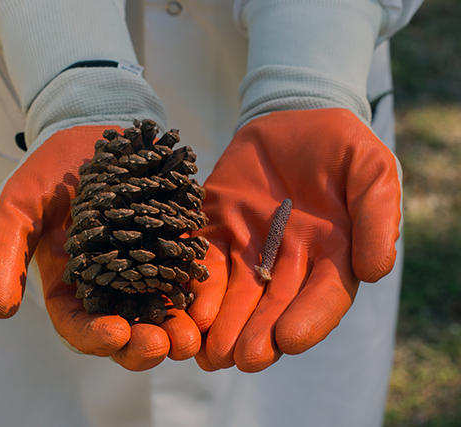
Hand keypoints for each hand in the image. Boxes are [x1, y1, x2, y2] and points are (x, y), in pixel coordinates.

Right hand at [0, 125, 200, 370]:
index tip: (115, 333)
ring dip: (174, 332)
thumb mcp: (19, 205)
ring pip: (159, 316)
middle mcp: (107, 286)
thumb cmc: (50, 170)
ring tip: (189, 336)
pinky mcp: (170, 248)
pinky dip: (194, 297)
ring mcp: (142, 269)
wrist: (91, 131)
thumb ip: (4, 252)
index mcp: (68, 286)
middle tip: (162, 343)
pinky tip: (205, 301)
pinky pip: (184, 280)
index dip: (94, 338)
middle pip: (125, 333)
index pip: (78, 326)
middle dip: (142, 347)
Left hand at [188, 109, 400, 371]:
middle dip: (259, 333)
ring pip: (237, 292)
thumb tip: (375, 270)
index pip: (323, 295)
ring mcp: (250, 246)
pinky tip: (188, 307)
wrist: (292, 118)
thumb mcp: (370, 168)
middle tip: (244, 358)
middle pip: (275, 305)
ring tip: (211, 350)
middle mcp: (290, 260)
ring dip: (224, 322)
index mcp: (332, 254)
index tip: (289, 339)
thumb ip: (376, 215)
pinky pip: (205, 259)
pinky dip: (197, 284)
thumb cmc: (339, 144)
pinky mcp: (217, 228)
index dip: (309, 318)